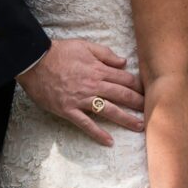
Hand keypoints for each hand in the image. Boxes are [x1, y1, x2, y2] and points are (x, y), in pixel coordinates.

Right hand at [20, 38, 144, 144]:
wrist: (34, 62)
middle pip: (122, 95)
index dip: (138, 86)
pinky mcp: (68, 110)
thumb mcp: (84, 45)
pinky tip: (109, 142)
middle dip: (138, 104)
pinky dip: (97, 133)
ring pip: (109, 110)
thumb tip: (123, 62)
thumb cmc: (59, 52)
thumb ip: (105, 53)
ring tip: (140, 127)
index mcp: (98, 70)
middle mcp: (93, 85)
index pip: (125, 79)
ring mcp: (81, 99)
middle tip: (153, 112)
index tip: (148, 92)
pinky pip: (86, 124)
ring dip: (126, 119)